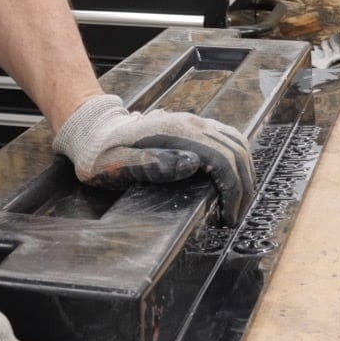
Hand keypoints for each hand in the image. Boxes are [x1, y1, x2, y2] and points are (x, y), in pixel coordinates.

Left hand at [53, 94, 254, 224]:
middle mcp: (191, 124)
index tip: (227, 217)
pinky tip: (231, 181)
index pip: (222, 159)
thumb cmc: (103, 154)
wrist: (94, 133)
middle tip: (234, 217)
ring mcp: (194, 123)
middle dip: (243, 187)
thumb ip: (153, 163)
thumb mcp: (118, 164)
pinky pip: (228, 139)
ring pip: (237, 143)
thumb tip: (193, 163)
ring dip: (245, 174)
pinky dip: (238, 161)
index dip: (232, 190)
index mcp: (176, 134)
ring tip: (237, 203)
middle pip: (236, 152)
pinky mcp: (194, 127)